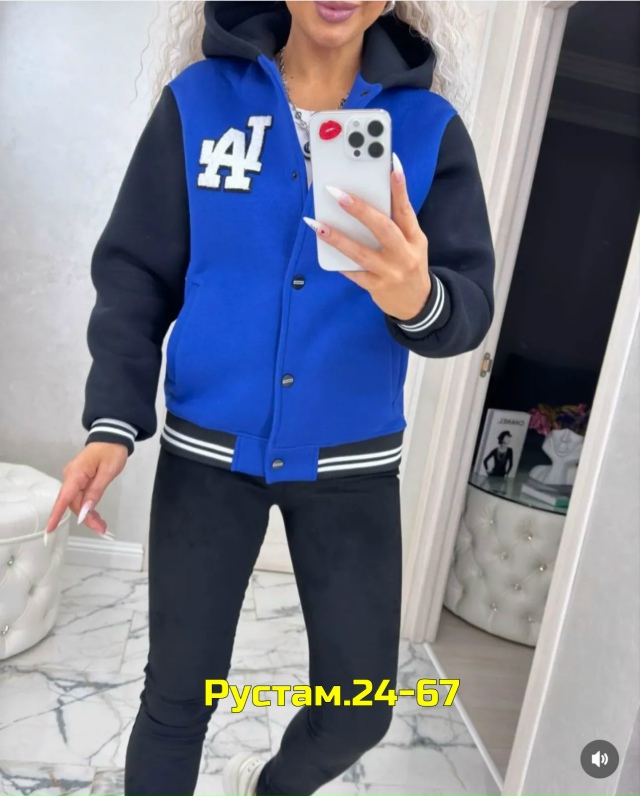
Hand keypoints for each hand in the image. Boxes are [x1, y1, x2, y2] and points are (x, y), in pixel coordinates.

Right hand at [45, 442, 128, 537]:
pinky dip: (88, 506)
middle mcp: (71, 476)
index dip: (56, 514)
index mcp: (76, 473)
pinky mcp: (80, 479)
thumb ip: (95, 491)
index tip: (49, 529)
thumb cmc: (112, 452)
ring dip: (88, 514)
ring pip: (77, 501)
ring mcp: (75, 477)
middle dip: (85, 518)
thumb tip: (85, 511)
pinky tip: (95, 515)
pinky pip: (81, 496)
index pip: (64, 498)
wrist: (113, 437)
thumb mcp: (107, 472)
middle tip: (101, 528)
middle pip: (74, 502)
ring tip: (101, 525)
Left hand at [304, 154, 430, 320]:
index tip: (391, 167)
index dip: (399, 189)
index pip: (406, 210)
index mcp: (415, 239)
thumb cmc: (410, 266)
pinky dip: (340, 262)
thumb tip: (367, 202)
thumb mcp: (413, 245)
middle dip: (360, 210)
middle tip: (338, 194)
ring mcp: (390, 272)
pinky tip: (325, 249)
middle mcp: (404, 254)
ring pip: (361, 253)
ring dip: (338, 238)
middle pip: (383, 228)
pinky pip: (355, 273)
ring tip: (319, 225)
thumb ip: (397, 226)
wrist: (418, 304)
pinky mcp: (377, 287)